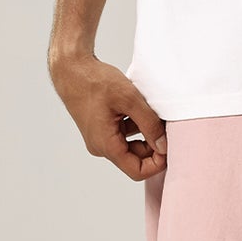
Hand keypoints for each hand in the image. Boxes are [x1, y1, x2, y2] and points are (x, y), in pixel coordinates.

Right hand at [49, 52, 166, 180]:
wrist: (71, 69)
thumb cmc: (94, 81)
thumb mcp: (130, 100)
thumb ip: (150, 124)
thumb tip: (164, 146)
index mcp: (106, 145)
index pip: (137, 171)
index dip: (157, 163)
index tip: (169, 146)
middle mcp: (101, 146)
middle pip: (135, 159)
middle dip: (153, 145)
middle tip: (164, 125)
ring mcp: (100, 138)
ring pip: (131, 145)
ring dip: (145, 132)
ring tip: (150, 111)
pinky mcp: (101, 128)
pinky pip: (123, 134)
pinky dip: (135, 124)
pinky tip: (137, 107)